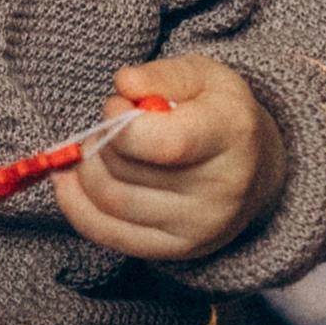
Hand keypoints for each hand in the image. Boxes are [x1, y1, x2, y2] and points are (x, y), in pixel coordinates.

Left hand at [56, 55, 284, 267]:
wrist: (255, 168)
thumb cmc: (220, 115)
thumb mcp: (203, 76)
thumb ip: (163, 74)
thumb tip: (125, 85)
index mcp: (231, 134)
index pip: (166, 144)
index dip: (123, 125)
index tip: (117, 106)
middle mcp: (222, 188)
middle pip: (128, 172)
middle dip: (100, 142)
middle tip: (108, 125)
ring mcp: (200, 226)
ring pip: (112, 202)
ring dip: (87, 171)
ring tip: (99, 148)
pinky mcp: (178, 250)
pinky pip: (108, 234)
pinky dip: (77, 206)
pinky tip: (70, 181)